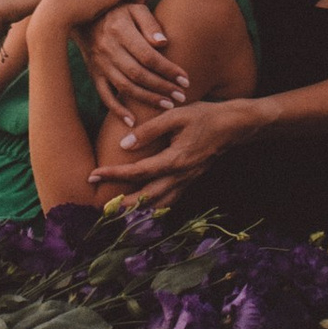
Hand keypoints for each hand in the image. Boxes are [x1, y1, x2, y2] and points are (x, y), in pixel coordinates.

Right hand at [83, 0, 186, 121]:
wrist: (83, 17)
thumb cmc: (118, 11)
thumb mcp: (134, 8)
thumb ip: (150, 23)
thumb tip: (162, 43)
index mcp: (120, 30)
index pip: (148, 55)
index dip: (168, 69)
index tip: (185, 79)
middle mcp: (108, 48)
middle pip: (138, 74)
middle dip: (162, 87)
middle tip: (181, 96)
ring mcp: (99, 64)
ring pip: (125, 87)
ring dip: (147, 99)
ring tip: (167, 105)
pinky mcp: (94, 74)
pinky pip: (104, 96)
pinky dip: (117, 110)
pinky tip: (133, 121)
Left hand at [89, 92, 258, 198]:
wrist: (234, 126)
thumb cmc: (204, 116)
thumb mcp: (176, 115)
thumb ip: (150, 130)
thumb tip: (124, 144)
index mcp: (175, 160)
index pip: (138, 172)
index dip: (113, 175)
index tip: (93, 176)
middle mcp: (181, 176)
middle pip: (146, 198)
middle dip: (122, 205)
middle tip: (99, 207)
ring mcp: (186, 181)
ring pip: (159, 205)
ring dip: (137, 211)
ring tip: (116, 213)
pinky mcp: (189, 181)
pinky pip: (169, 201)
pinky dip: (153, 208)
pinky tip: (141, 208)